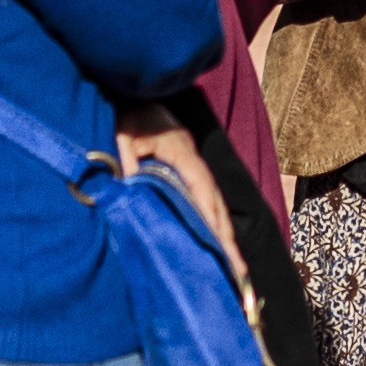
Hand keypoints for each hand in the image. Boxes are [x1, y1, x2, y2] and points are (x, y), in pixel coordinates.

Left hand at [112, 103, 249, 291]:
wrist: (135, 91)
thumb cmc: (129, 113)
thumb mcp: (124, 135)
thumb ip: (129, 161)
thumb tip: (128, 192)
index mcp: (184, 154)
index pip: (204, 194)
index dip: (214, 223)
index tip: (225, 251)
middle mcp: (195, 163)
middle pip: (217, 206)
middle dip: (228, 240)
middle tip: (241, 274)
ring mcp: (194, 166)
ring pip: (215, 205)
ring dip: (225, 235)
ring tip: (236, 267)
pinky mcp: (187, 171)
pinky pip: (206, 200)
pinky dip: (214, 223)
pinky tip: (216, 242)